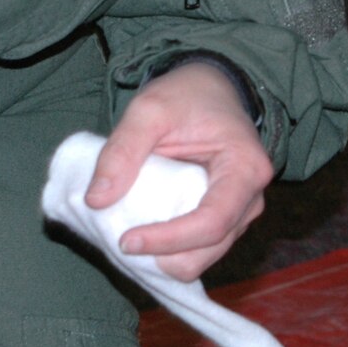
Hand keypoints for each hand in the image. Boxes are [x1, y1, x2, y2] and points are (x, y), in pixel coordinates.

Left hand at [88, 61, 272, 281]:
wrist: (211, 89)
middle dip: (165, 256)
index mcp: (245, 168)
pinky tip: (143, 236)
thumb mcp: (149, 109)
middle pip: (210, 248)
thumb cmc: (186, 95)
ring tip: (129, 238)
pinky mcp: (224, 220)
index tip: (127, 240)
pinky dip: (170, 252)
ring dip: (166, 257)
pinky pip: (199, 250)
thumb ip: (122, 149)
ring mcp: (240, 213)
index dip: (170, 239)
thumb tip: (96, 200)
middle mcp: (251, 198)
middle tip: (121, 241)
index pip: (212, 221)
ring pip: (204, 257)